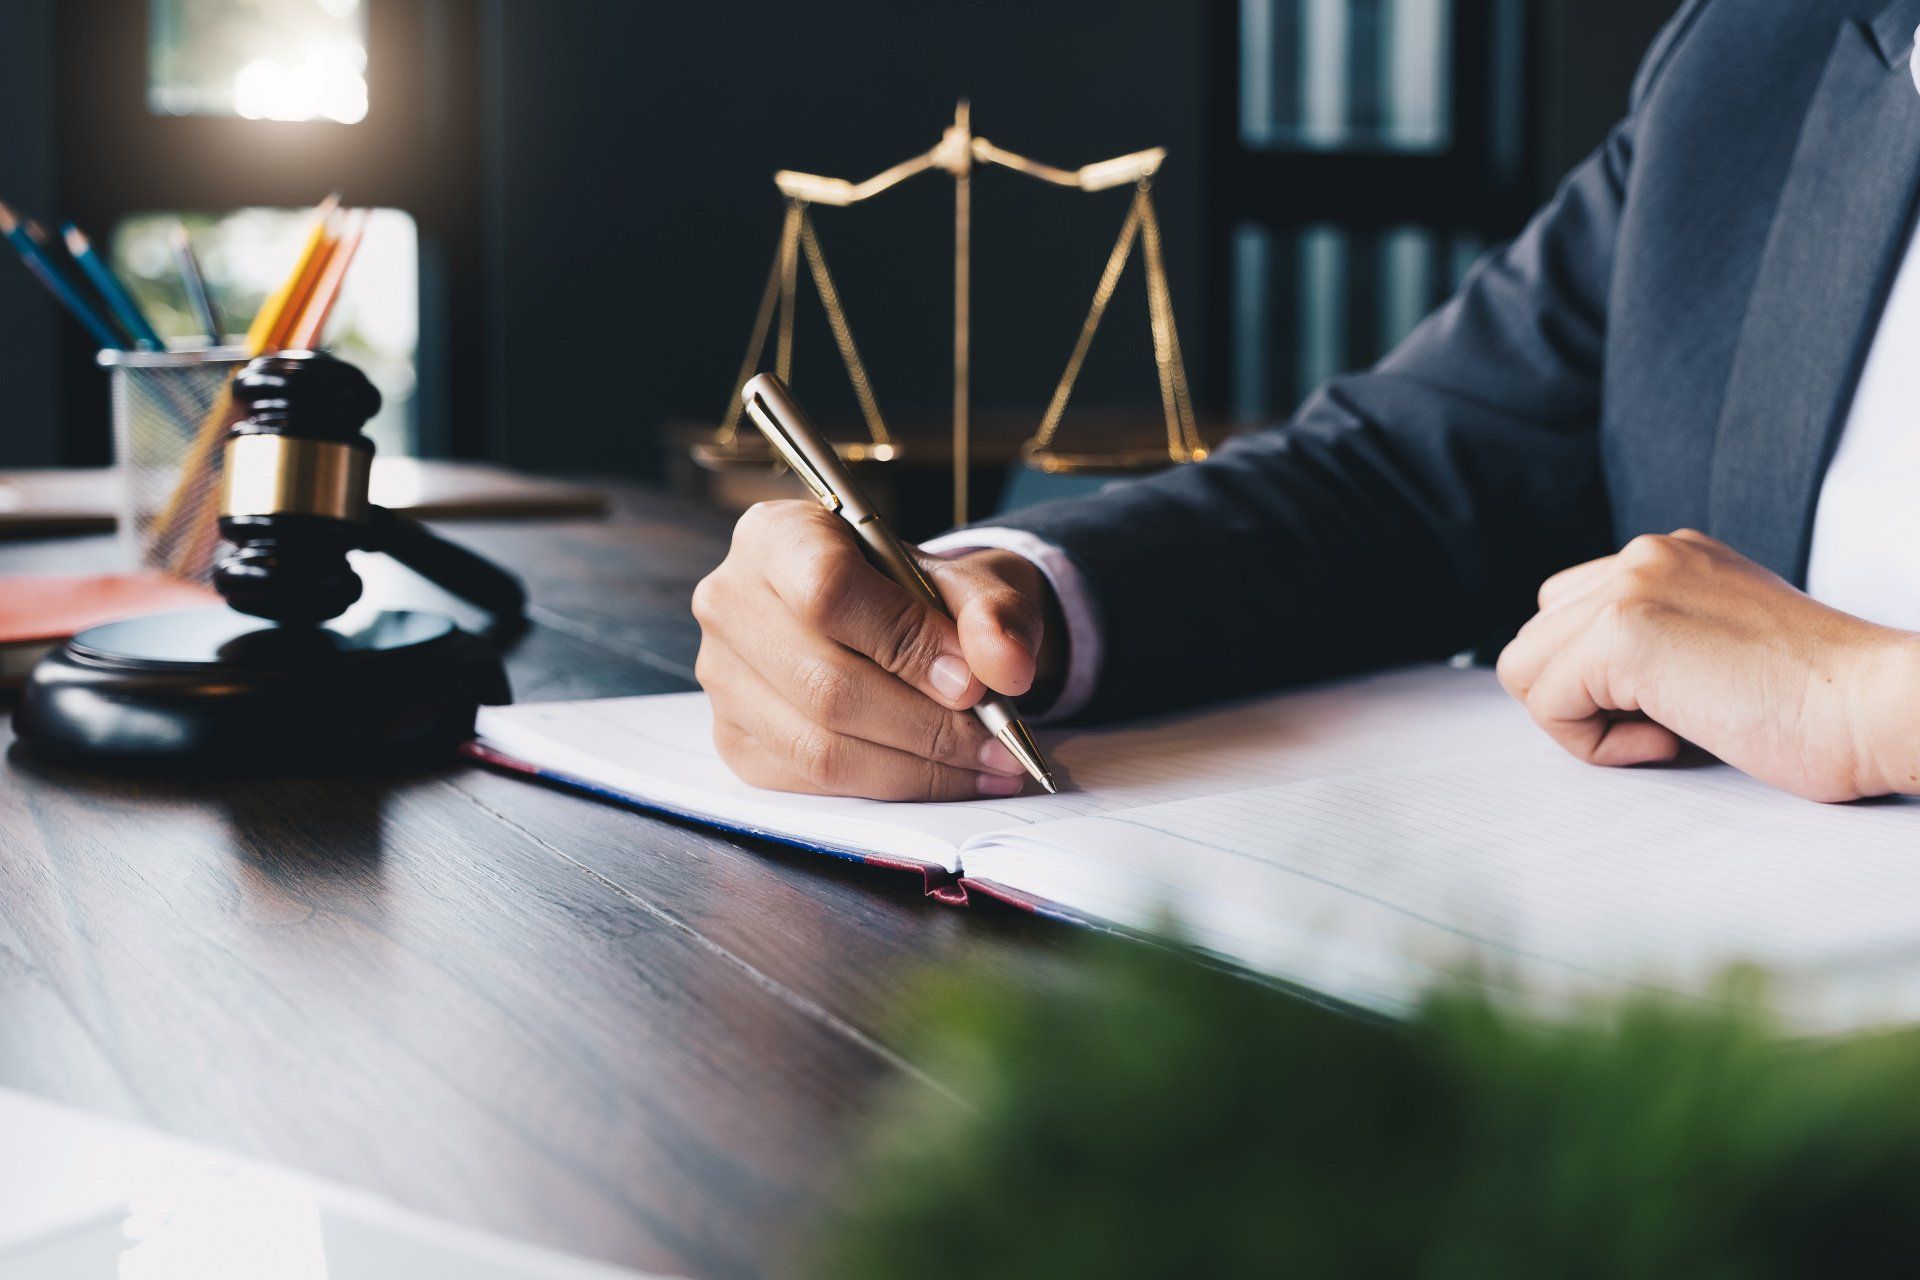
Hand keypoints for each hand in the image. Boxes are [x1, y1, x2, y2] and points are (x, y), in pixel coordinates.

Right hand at [692, 500, 1063, 800]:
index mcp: (777, 536)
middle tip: (996, 739)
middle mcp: (731, 602)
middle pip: (825, 685)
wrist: (892, 621)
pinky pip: (812, 782)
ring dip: (917, 769)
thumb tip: (1006, 667)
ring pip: (819, 746)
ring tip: (984, 762)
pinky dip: (890, 787)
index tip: (972, 682)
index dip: (906, 643)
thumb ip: (993, 614)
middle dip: (927, 726)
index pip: (828, 591)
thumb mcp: (966, 583)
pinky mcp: (732, 738)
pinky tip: (942, 776)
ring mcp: (722, 677)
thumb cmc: (919, 595)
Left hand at [1496, 530, 1919, 801]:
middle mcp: (1644, 555)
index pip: (1563, 613)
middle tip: (1663, 725)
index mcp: (1669, 555)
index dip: (1593, 680)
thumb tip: (1580, 678)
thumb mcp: (1721, 646)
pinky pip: (1546, 705)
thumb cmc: (1818, 702)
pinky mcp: (1623, 631)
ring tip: (1666, 732)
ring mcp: (1631, 585)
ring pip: (1525, 669)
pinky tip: (1671, 741)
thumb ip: (1658, 640)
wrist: (1881, 709)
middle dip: (1577, 699)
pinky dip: (1594, 745)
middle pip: (1534, 639)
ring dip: (1581, 721)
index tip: (1670, 705)